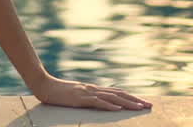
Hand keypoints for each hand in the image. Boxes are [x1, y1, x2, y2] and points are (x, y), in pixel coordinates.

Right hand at [31, 74, 152, 111]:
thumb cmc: (58, 92)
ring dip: (128, 103)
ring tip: (140, 107)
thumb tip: (99, 102)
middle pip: (119, 94)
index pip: (117, 92)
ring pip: (112, 97)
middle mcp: (93, 89)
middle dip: (136, 100)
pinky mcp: (80, 98)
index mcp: (94, 89)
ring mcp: (87, 93)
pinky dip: (109, 105)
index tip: (144, 102)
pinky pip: (97, 102)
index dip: (132, 97)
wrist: (43, 85)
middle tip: (150, 105)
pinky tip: (118, 108)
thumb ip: (88, 97)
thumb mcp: (76, 95)